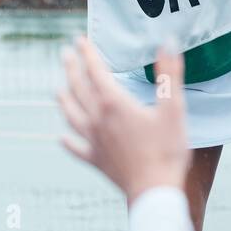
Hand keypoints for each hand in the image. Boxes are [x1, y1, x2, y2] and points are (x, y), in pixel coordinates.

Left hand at [57, 37, 190, 200]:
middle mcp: (98, 119)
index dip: (88, 54)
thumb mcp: (173, 108)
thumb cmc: (166, 149)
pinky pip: (76, 148)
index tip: (80, 40)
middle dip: (71, 69)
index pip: (96, 72)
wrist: (154, 191)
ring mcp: (94, 141)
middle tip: (65, 55)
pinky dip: (67, 142)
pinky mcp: (96, 160)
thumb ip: (169, 74)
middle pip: (79, 89)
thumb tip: (167, 42)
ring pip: (72, 116)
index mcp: (114, 104)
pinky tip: (61, 138)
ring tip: (58, 90)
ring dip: (64, 100)